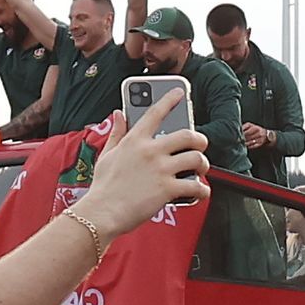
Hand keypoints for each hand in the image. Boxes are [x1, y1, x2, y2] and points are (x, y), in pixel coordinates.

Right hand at [71, 99, 207, 234]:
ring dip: (203, 164)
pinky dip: (202, 190)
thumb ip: (116, 133)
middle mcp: (150, 151)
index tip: (180, 92)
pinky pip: (195, 186)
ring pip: (196, 158)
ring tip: (200, 170)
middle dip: (199, 140)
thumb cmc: (103, 187)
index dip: (170, 99)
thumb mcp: (107, 155)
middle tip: (200, 146)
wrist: (101, 212)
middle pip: (187, 135)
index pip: (155, 113)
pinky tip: (200, 192)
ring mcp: (160, 169)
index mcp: (135, 140)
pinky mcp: (167, 189)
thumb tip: (118, 114)